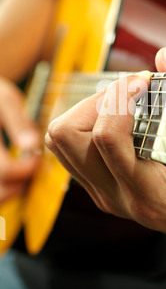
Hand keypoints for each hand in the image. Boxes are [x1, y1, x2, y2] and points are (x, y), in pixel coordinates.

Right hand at [0, 77, 40, 201]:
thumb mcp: (5, 99)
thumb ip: (19, 123)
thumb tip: (32, 146)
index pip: (5, 170)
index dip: (27, 169)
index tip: (37, 158)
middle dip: (20, 183)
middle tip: (32, 168)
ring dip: (11, 190)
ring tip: (22, 172)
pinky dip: (4, 188)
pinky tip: (12, 173)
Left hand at [45, 48, 165, 264]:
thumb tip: (165, 56)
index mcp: (149, 192)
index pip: (108, 140)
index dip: (120, 98)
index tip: (143, 80)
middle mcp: (116, 195)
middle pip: (68, 136)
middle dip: (98, 101)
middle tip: (129, 91)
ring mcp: (101, 193)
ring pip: (60, 141)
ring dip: (89, 110)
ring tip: (121, 101)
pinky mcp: (95, 186)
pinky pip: (68, 148)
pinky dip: (87, 121)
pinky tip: (116, 116)